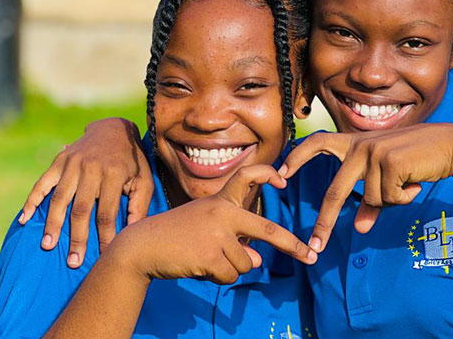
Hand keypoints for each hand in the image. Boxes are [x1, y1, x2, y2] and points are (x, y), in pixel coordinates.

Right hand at [19, 117, 153, 267]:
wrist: (114, 129)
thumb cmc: (132, 161)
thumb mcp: (144, 179)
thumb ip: (139, 205)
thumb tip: (132, 234)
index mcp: (114, 174)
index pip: (107, 213)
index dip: (104, 236)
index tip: (103, 256)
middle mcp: (91, 168)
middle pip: (81, 209)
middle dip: (77, 238)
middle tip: (73, 262)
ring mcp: (72, 164)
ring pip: (60, 199)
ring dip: (52, 224)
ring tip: (48, 246)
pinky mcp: (59, 161)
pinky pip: (42, 183)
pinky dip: (31, 201)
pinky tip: (24, 219)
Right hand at [110, 165, 316, 284]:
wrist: (142, 247)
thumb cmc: (177, 237)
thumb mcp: (207, 231)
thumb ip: (235, 241)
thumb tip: (258, 261)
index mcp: (220, 201)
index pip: (246, 176)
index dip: (267, 175)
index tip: (283, 180)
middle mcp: (222, 213)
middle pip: (266, 230)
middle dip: (291, 245)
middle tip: (309, 257)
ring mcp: (216, 234)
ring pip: (245, 263)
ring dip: (230, 268)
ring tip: (203, 258)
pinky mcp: (209, 256)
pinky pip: (230, 275)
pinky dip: (218, 278)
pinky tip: (199, 267)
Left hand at [278, 123, 452, 251]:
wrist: (449, 144)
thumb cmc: (417, 160)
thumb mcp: (388, 178)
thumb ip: (371, 200)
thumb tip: (359, 229)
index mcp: (354, 144)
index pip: (317, 143)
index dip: (297, 156)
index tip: (280, 173)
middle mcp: (359, 146)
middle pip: (334, 191)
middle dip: (324, 222)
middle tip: (315, 246)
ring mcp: (372, 152)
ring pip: (370, 199)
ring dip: (391, 200)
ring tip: (409, 182)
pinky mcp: (388, 161)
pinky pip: (388, 197)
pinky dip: (403, 197)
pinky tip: (416, 181)